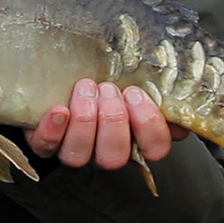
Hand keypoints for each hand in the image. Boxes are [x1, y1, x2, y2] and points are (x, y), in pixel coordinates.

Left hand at [24, 79, 189, 170]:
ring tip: (86, 88)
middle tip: (108, 89)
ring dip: (85, 121)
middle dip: (113, 121)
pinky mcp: (45, 142)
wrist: (64, 65)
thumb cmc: (108, 69)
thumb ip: (159, 80)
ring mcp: (74, 149)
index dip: (149, 126)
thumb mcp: (136, 71)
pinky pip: (45, 147)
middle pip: (114, 157)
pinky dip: (52, 130)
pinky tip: (58, 109)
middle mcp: (105, 149)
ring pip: (80, 156)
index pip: (155, 150)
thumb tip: (177, 85)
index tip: (136, 94)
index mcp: (136, 136)